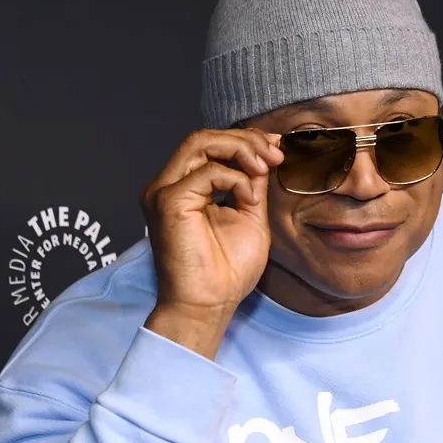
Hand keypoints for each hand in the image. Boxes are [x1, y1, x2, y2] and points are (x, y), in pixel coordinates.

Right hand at [139, 127, 283, 357]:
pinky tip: (249, 199)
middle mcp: (168, 185)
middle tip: (276, 154)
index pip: (210, 146)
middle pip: (204, 138)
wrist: (210, 305)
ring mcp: (164, 191)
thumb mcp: (249, 216)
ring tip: (265, 166)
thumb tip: (265, 155)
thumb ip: (252, 184)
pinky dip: (236, 179)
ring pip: (200, 142)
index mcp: (184, 188)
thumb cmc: (227, 271)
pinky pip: (207, 171)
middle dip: (246, 140)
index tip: (278, 148)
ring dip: (241, 149)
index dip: (245, 140)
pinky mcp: (168, 201)